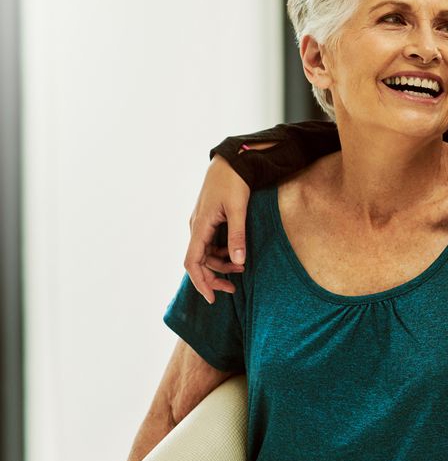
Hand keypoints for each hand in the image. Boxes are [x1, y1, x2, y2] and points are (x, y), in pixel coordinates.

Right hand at [184, 155, 249, 303]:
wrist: (230, 162)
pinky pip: (210, 244)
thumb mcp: (238, 209)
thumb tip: (238, 261)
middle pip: (199, 262)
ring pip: (206, 254)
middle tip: (233, 289)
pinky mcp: (208, 221)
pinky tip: (236, 255)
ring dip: (221, 265)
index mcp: (199, 226)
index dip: (200, 282)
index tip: (211, 298)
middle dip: (214, 277)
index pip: (192, 262)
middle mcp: (196, 227)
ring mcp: (201, 224)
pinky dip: (222, 253)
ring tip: (242, 269)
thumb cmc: (233, 182)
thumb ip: (237, 235)